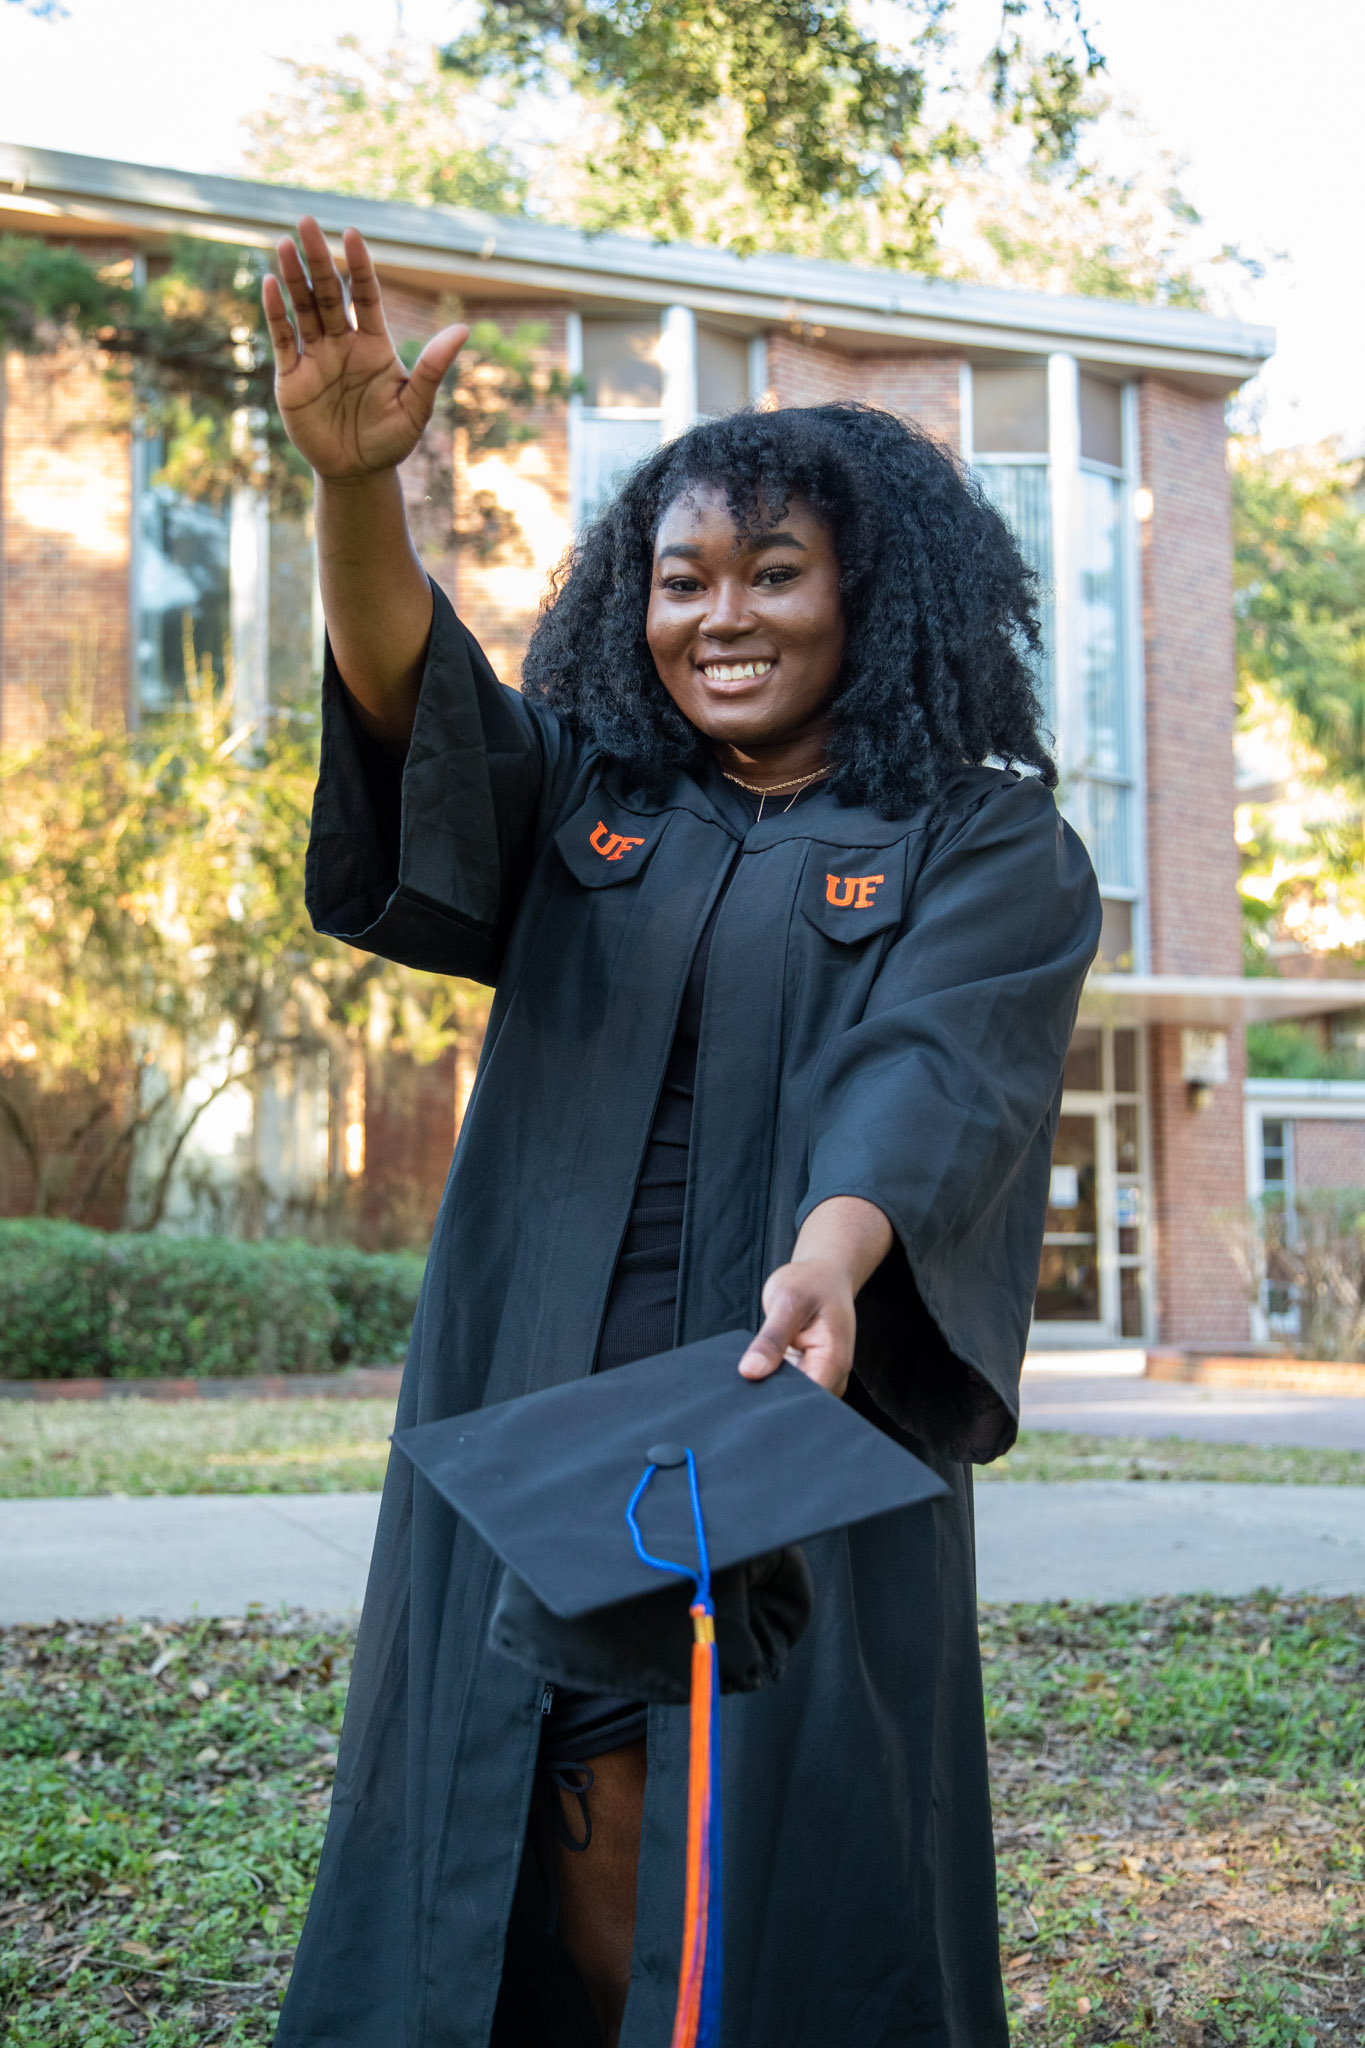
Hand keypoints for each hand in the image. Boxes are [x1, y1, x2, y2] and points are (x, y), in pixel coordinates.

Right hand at [262, 217, 468, 481]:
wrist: (357, 472)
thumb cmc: (390, 440)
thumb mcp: (416, 406)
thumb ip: (434, 368)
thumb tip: (464, 329)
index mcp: (374, 344)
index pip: (366, 295)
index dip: (358, 266)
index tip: (351, 234)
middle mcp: (343, 343)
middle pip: (329, 293)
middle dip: (318, 259)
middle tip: (307, 222)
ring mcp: (316, 357)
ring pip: (303, 309)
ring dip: (294, 277)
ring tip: (285, 243)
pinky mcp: (292, 376)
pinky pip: (284, 339)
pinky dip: (277, 313)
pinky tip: (271, 284)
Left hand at [738, 1196, 893, 1398]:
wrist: (825, 1276)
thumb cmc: (811, 1283)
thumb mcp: (787, 1302)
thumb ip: (771, 1339)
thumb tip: (750, 1372)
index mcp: (833, 1361)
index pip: (805, 1401)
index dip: (776, 1400)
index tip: (751, 1389)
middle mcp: (833, 1377)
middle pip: (800, 1404)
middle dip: (771, 1397)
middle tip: (747, 1376)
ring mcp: (824, 1379)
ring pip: (793, 1398)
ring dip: (772, 1389)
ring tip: (757, 1366)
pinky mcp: (812, 1376)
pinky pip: (790, 1388)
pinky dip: (774, 1381)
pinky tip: (763, 1367)